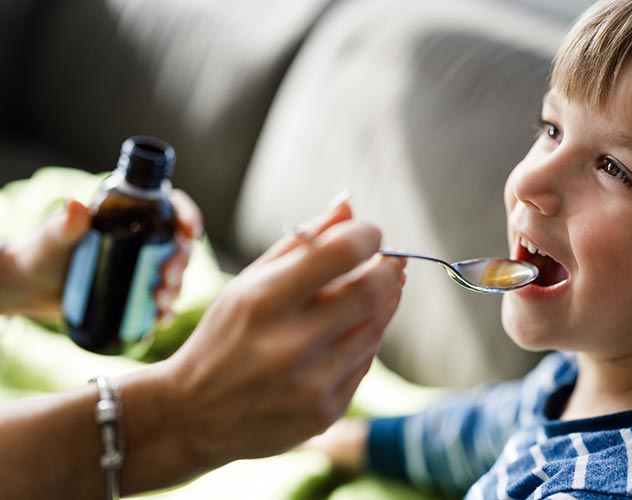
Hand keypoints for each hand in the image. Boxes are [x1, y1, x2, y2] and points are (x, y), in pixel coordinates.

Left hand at [0, 189, 201, 319]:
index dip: (189, 217)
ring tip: (159, 301)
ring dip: (176, 289)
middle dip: (181, 262)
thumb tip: (75, 204)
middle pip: (177, 246)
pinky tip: (159, 320)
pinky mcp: (136, 294)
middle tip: (167, 277)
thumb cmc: (40, 253)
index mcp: (131, 216)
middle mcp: (142, 241)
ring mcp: (141, 269)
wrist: (30, 287)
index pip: (171, 207)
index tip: (191, 233)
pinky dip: (164, 313)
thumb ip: (66, 222)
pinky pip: (160, 304)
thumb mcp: (54, 237)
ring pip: (174, 276)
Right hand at [162, 196, 406, 469]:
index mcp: (263, 302)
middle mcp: (288, 345)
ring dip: (385, 301)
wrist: (195, 416)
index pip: (338, 254)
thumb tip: (349, 203)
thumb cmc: (225, 336)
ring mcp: (310, 384)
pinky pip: (365, 362)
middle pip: (370, 292)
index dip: (367, 235)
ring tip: (377, 287)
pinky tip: (352, 329)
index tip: (372, 233)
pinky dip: (366, 337)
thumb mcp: (248, 283)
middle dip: (390, 269)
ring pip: (375, 328)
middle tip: (393, 260)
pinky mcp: (325, 412)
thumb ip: (301, 242)